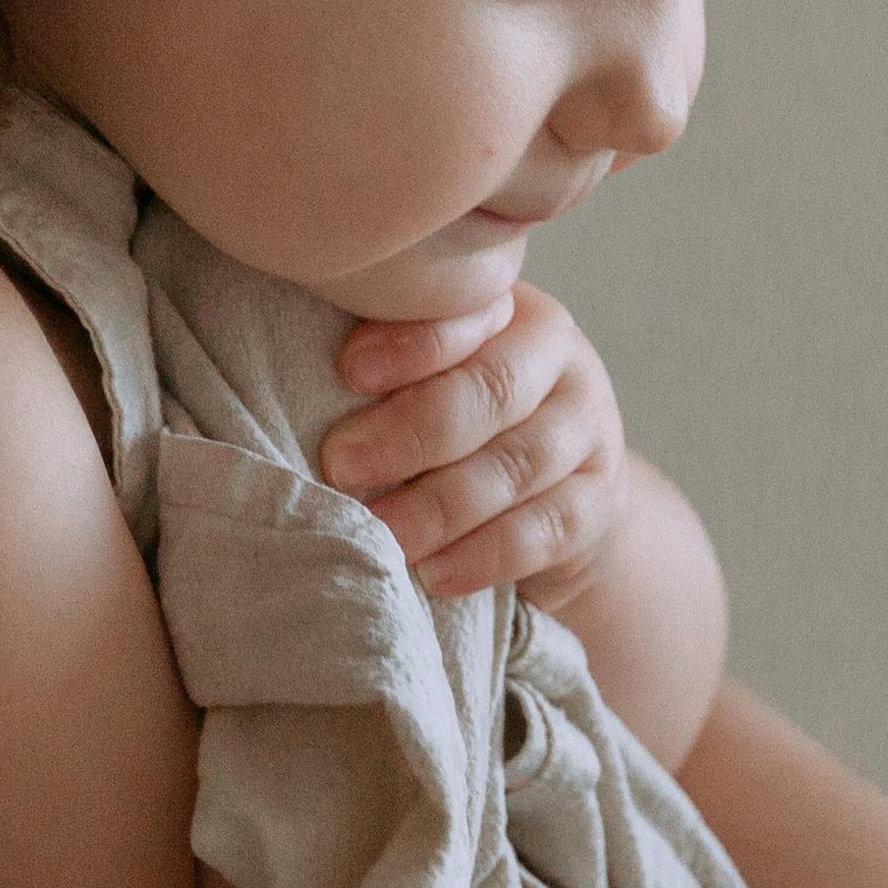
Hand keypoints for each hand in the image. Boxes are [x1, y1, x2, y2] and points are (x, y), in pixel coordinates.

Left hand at [326, 285, 626, 608]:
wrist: (561, 498)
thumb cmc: (459, 430)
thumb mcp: (430, 383)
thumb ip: (382, 371)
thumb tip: (285, 380)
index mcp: (508, 311)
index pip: (469, 310)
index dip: (412, 342)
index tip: (348, 371)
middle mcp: (561, 358)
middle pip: (494, 389)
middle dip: (413, 430)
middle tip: (342, 466)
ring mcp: (590, 432)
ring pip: (519, 463)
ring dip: (443, 504)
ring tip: (382, 531)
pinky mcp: (602, 504)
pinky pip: (548, 529)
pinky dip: (486, 555)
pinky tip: (435, 576)